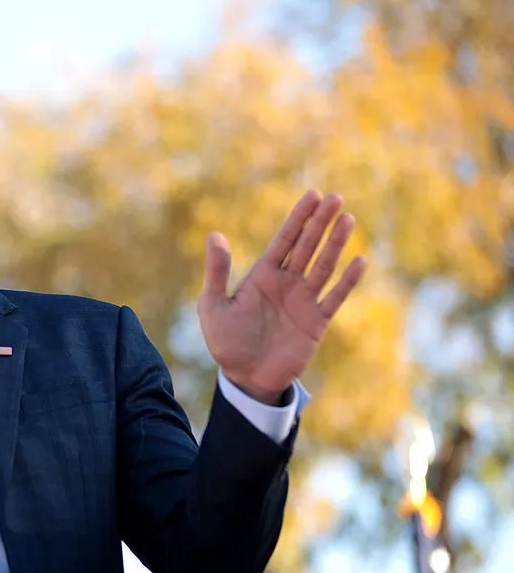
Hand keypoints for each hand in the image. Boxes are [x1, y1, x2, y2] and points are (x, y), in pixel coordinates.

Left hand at [198, 190, 367, 402]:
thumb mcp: (213, 306)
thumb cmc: (226, 342)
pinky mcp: (316, 322)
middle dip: (320, 222)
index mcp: (262, 275)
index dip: (299, 218)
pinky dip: (347, 281)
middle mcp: (286, 283)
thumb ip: (217, 272)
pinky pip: (334, 298)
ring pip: (323, 266)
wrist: (245, 377)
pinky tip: (359, 261)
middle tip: (335, 197)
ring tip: (347, 218)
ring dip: (336, 243)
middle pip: (307, 246)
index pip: (284, 240)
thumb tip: (215, 235)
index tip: (313, 195)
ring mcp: (303, 301)